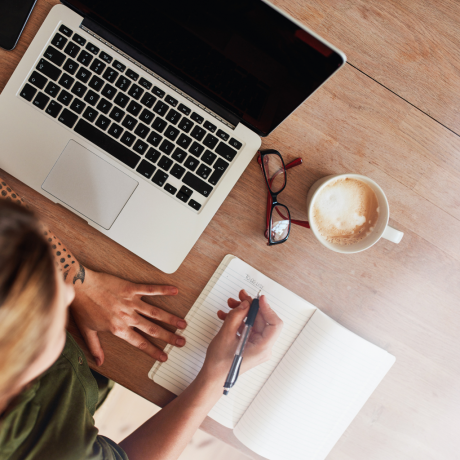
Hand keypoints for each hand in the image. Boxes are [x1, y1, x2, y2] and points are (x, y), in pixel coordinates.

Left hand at [70, 268, 186, 365]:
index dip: (153, 351)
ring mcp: (131, 302)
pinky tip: (174, 291)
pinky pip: (150, 290)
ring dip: (170, 319)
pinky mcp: (131, 288)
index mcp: (118, 329)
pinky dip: (163, 290)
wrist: (79, 286)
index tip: (164, 356)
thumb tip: (99, 362)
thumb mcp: (87, 330)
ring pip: (155, 312)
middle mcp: (127, 317)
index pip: (140, 343)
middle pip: (152, 329)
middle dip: (169, 337)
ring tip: (183, 323)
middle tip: (182, 342)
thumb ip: (95, 347)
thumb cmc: (82, 307)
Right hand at [201, 290, 282, 379]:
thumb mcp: (226, 335)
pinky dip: (237, 321)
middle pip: (262, 321)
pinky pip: (247, 328)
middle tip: (240, 297)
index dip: (268, 309)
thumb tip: (245, 304)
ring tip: (230, 305)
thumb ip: (236, 316)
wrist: (212, 378)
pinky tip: (225, 316)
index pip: (274, 324)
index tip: (259, 299)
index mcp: (262, 348)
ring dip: (241, 312)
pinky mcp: (249, 345)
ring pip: (253, 322)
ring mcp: (256, 346)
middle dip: (250, 307)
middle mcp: (262, 347)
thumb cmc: (220, 364)